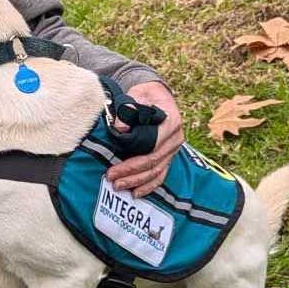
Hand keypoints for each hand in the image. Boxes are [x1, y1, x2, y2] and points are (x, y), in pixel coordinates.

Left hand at [106, 80, 182, 197]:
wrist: (156, 95)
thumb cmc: (145, 95)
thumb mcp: (137, 95)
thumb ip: (128, 110)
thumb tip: (120, 129)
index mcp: (171, 122)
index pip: (153, 147)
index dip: (133, 161)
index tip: (114, 168)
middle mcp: (175, 138)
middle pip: (154, 162)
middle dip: (131, 173)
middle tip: (112, 180)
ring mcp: (173, 149)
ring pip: (157, 171)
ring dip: (138, 182)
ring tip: (119, 186)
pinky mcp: (169, 155)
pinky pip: (161, 174)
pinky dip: (149, 185)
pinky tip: (136, 192)